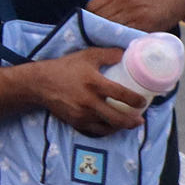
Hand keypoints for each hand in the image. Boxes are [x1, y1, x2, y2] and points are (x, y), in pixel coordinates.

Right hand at [29, 47, 144, 136]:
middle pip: (116, 118)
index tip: (143, 102)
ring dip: (120, 127)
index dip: (135, 100)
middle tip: (140, 120)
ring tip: (129, 123)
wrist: (41, 83)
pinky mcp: (75, 122)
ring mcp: (82, 114)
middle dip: (132, 122)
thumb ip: (109, 54)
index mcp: (94, 83)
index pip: (120, 94)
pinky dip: (106, 130)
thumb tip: (127, 54)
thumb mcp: (88, 55)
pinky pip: (95, 131)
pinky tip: (112, 127)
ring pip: (107, 127)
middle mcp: (89, 101)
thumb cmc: (66, 67)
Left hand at [85, 0, 184, 32]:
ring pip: (110, 29)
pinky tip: (121, 38)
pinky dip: (121, 37)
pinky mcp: (142, 26)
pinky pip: (125, 35)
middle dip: (98, 25)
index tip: (95, 18)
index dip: (92, 14)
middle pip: (99, 19)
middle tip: (100, 29)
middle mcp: (123, 1)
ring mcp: (132, 15)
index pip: (93, 7)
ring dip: (108, 33)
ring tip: (110, 35)